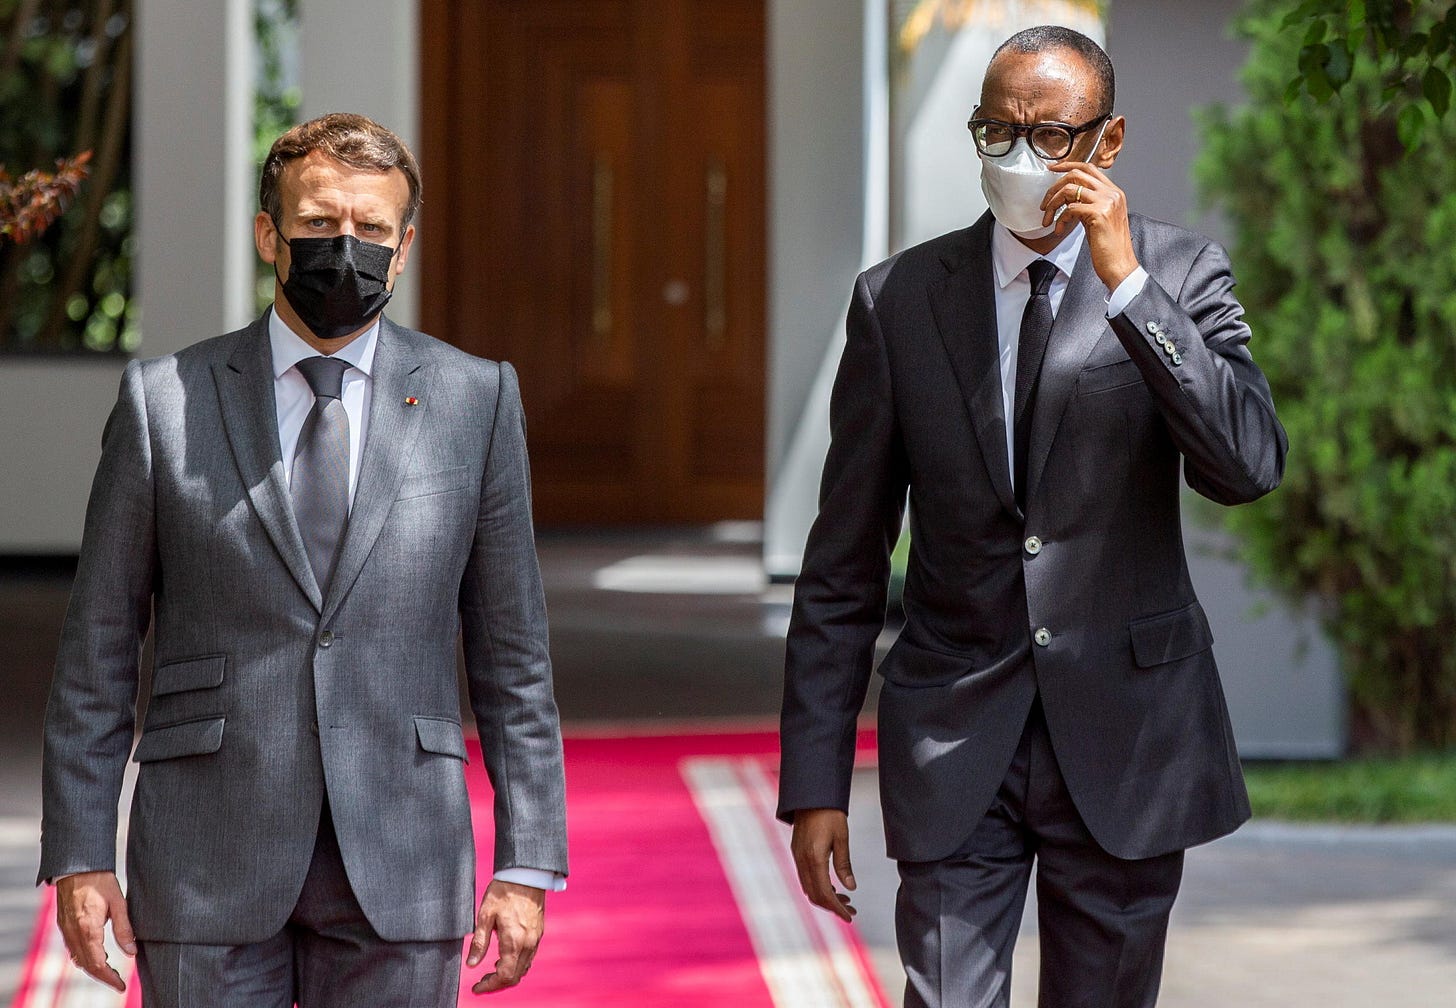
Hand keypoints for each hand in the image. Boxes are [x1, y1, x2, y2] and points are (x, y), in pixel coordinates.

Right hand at [55, 871, 135, 992]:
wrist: (77, 866)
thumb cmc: (100, 881)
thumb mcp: (118, 902)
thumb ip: (124, 928)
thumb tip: (132, 951)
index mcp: (88, 929)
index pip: (97, 964)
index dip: (109, 978)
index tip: (121, 985)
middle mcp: (74, 933)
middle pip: (87, 965)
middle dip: (103, 976)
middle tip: (118, 982)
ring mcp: (66, 930)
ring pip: (78, 959)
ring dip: (94, 967)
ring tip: (111, 970)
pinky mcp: (64, 925)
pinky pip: (73, 949)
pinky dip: (85, 957)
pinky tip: (97, 954)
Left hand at [467, 879, 545, 993]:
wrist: (526, 874)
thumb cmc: (504, 892)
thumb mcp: (485, 915)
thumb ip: (480, 942)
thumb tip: (471, 964)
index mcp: (514, 942)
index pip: (505, 976)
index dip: (490, 986)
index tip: (477, 987)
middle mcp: (528, 944)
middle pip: (515, 977)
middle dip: (498, 983)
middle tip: (482, 981)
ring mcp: (535, 939)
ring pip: (523, 968)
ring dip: (508, 975)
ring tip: (491, 970)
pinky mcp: (538, 933)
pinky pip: (529, 957)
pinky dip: (517, 964)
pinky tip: (505, 957)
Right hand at [791, 808, 856, 921]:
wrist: (811, 795)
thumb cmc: (830, 813)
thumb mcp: (842, 838)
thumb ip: (844, 864)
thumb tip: (850, 888)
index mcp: (814, 858)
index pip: (824, 892)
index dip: (837, 908)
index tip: (849, 916)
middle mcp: (802, 860)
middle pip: (814, 894)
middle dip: (832, 906)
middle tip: (850, 910)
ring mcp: (797, 856)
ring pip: (808, 887)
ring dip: (825, 897)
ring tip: (844, 900)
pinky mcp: (797, 852)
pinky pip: (805, 877)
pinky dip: (818, 886)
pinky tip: (832, 885)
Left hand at [1043, 161, 1139, 291]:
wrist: (1120, 266)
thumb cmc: (1108, 248)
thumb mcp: (1098, 220)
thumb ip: (1087, 205)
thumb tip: (1066, 199)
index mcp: (1114, 193)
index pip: (1089, 168)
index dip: (1068, 165)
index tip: (1052, 168)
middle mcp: (1112, 193)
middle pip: (1077, 174)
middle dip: (1054, 187)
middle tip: (1044, 204)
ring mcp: (1107, 202)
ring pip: (1070, 189)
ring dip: (1053, 203)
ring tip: (1048, 219)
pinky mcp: (1099, 214)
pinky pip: (1070, 208)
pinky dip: (1059, 219)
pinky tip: (1059, 230)